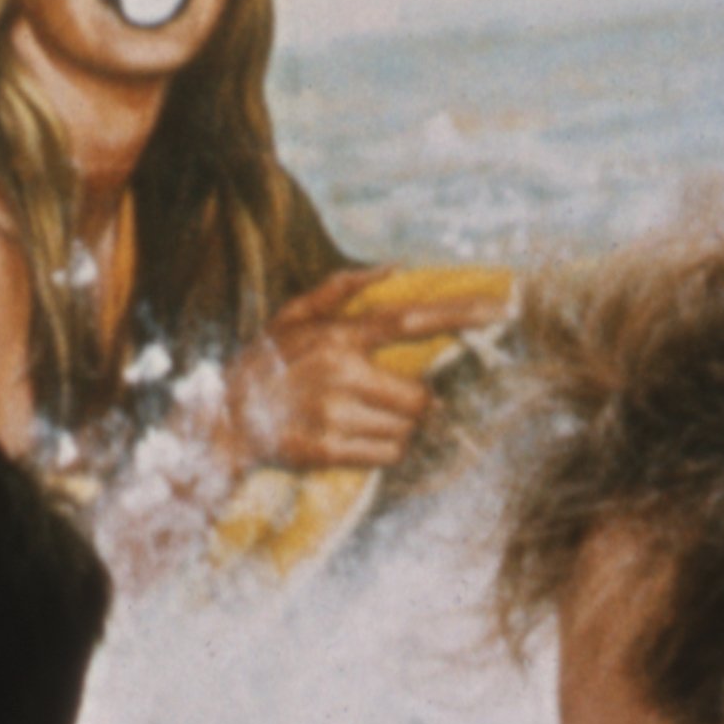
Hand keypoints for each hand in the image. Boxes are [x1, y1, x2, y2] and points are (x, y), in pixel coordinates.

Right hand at [219, 273, 489, 470]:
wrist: (221, 421)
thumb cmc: (263, 365)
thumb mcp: (291, 316)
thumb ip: (339, 289)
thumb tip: (391, 268)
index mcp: (337, 335)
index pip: (408, 320)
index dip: (459, 314)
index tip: (502, 307)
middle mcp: (339, 372)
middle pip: (419, 397)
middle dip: (414, 405)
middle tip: (388, 404)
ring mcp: (333, 414)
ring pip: (405, 429)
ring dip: (396, 429)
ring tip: (360, 422)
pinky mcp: (326, 450)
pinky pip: (387, 455)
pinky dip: (384, 452)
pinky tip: (356, 442)